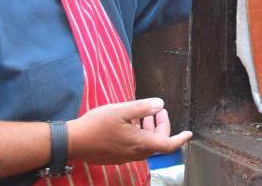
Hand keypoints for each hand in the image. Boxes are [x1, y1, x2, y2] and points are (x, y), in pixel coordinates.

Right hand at [67, 98, 192, 164]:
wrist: (72, 142)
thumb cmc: (96, 125)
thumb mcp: (122, 110)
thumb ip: (143, 107)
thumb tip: (160, 104)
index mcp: (141, 144)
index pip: (168, 144)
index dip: (180, 138)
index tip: (189, 133)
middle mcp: (135, 153)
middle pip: (157, 142)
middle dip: (162, 125)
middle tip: (159, 110)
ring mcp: (125, 156)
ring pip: (146, 144)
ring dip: (150, 129)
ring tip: (146, 114)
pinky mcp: (116, 156)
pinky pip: (135, 146)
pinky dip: (139, 134)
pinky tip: (131, 122)